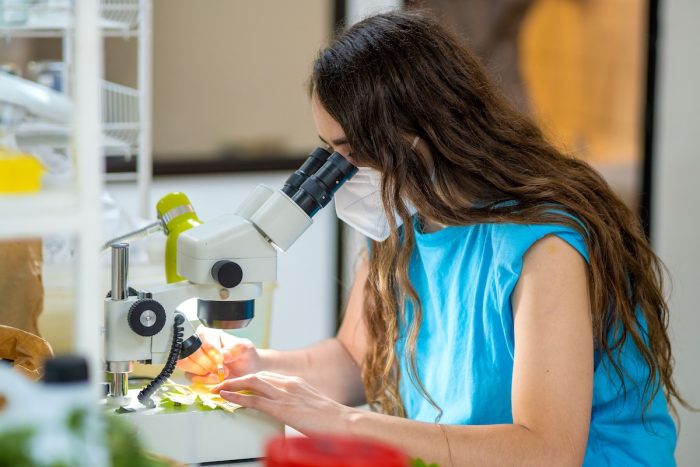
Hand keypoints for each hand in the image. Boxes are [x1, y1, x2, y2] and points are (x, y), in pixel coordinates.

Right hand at [176, 327, 260, 383]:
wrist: (247, 371)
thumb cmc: (245, 355)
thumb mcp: (245, 348)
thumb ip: (235, 348)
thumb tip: (223, 355)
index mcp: (210, 334)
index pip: (202, 338)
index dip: (210, 350)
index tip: (221, 360)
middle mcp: (199, 344)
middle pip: (191, 351)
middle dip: (207, 364)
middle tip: (223, 371)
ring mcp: (194, 358)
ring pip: (186, 363)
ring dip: (203, 372)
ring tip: (220, 376)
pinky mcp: (193, 372)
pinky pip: (190, 376)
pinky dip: (202, 380)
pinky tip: (215, 380)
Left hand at [211, 371, 355, 434]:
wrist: (344, 422)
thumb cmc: (332, 420)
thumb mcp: (311, 407)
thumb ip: (298, 406)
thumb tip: (290, 413)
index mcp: (296, 383)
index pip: (266, 376)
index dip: (249, 380)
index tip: (237, 384)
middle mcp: (289, 383)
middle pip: (256, 376)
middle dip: (236, 379)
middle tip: (221, 384)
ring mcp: (285, 394)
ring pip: (251, 382)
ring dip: (232, 384)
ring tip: (218, 389)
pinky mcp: (282, 407)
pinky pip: (254, 399)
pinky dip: (236, 397)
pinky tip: (226, 397)